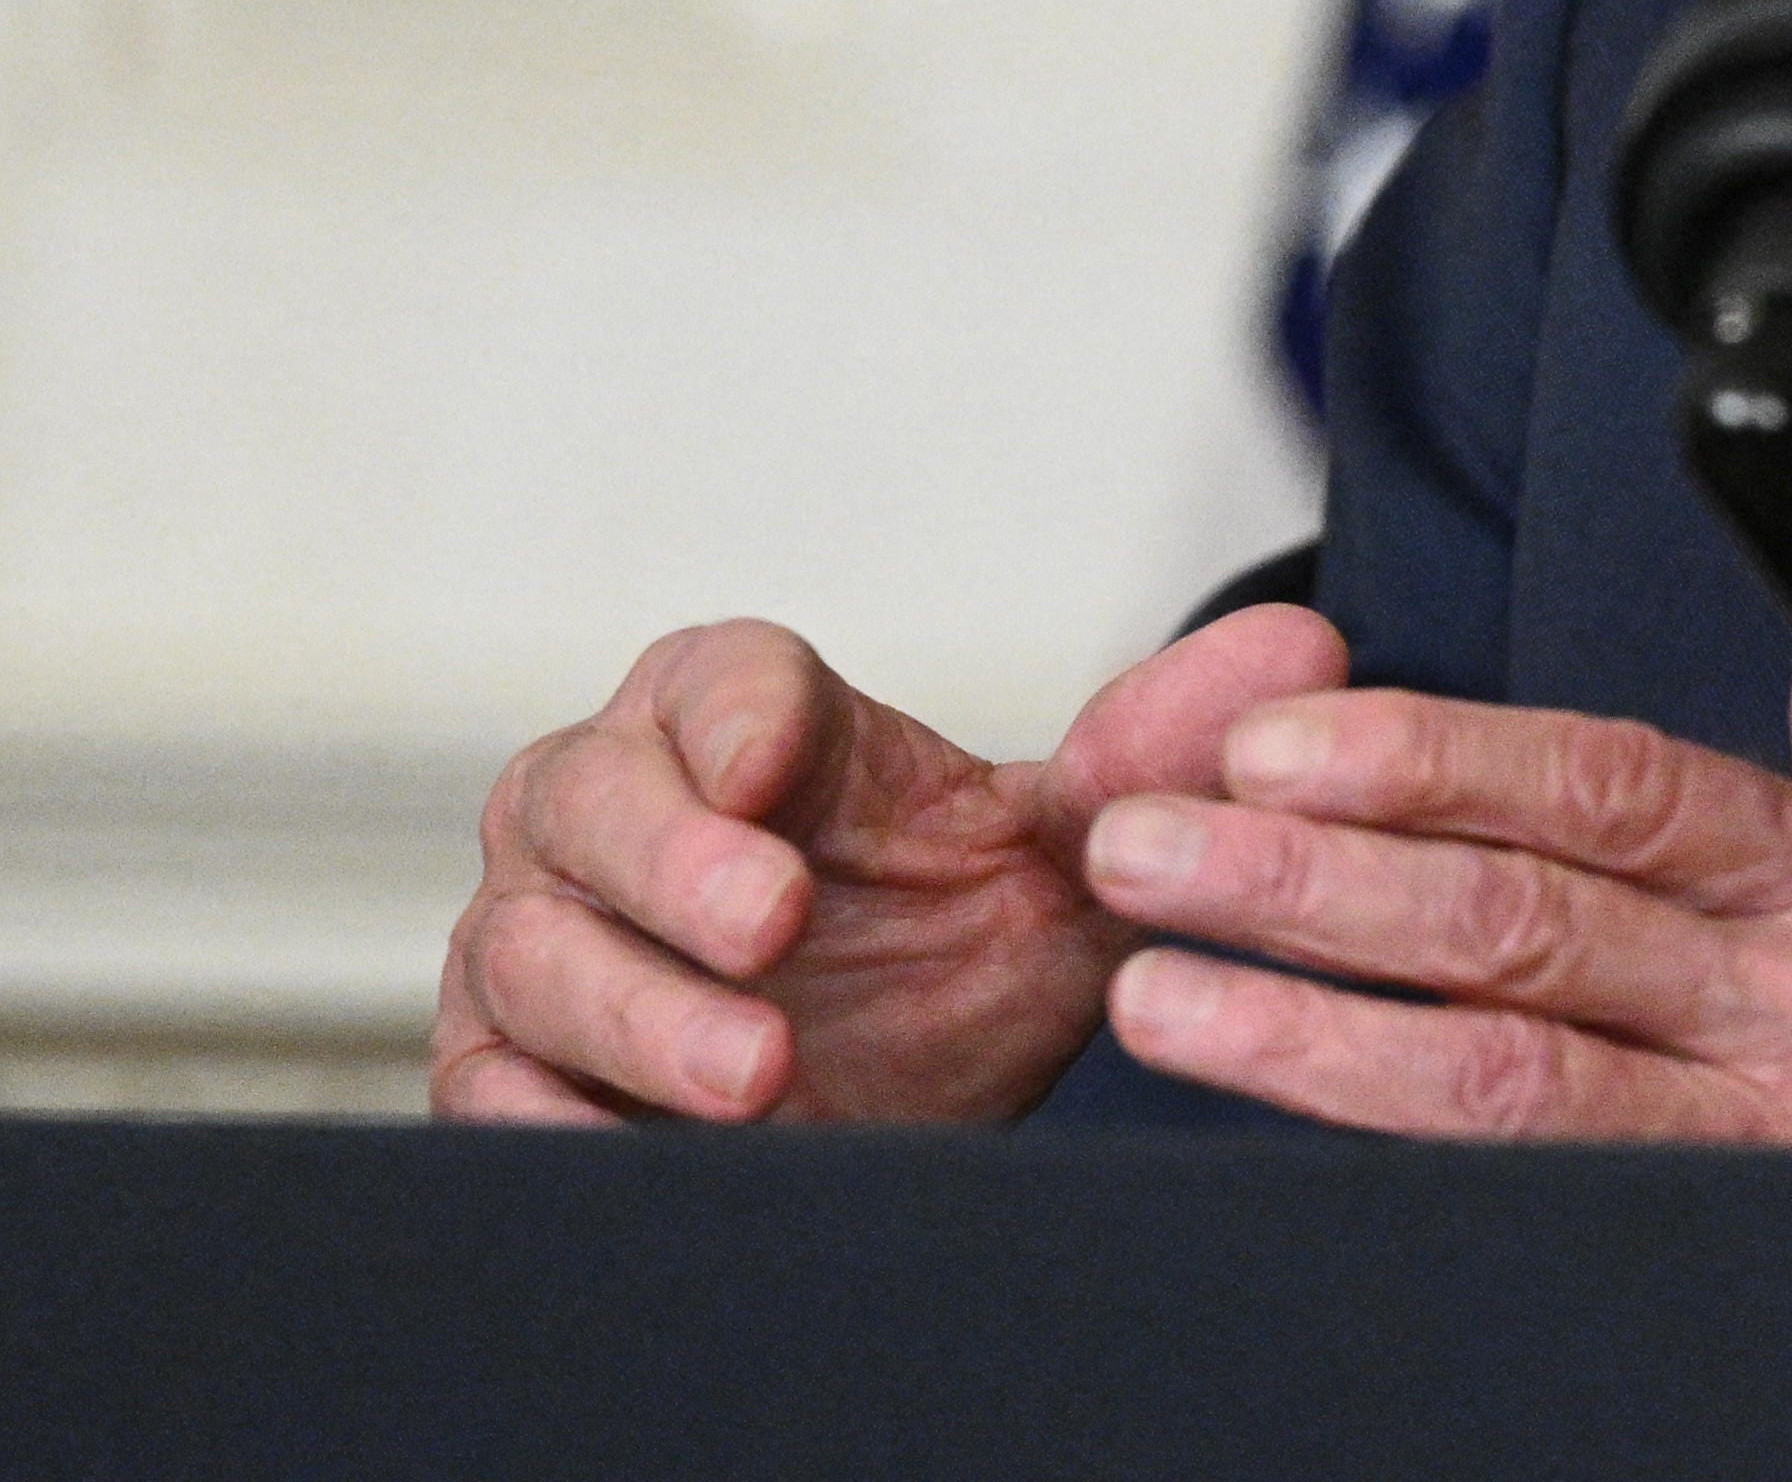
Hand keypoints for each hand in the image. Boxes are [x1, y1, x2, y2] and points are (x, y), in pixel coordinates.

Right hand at [433, 603, 1351, 1125]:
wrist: (886, 1099)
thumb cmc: (951, 945)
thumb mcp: (1069, 862)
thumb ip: (1159, 761)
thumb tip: (1306, 643)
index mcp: (738, 718)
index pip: (717, 681)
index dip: (740, 722)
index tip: (782, 774)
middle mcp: (612, 805)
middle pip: (591, 798)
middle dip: (675, 865)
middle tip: (773, 929)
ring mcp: (543, 934)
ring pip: (534, 947)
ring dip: (634, 1012)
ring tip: (753, 1074)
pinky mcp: (505, 1062)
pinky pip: (485, 1085)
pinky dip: (546, 1117)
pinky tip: (623, 1147)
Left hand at [1085, 647, 1791, 1143]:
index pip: (1610, 791)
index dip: (1434, 758)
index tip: (1278, 743)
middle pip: (1525, 924)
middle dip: (1314, 879)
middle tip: (1147, 847)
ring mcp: (1774, 1140)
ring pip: (1505, 1079)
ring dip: (1309, 1032)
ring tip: (1161, 991)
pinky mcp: (1738, 1242)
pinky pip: (1541, 1197)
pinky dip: (1399, 1161)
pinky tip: (1287, 1129)